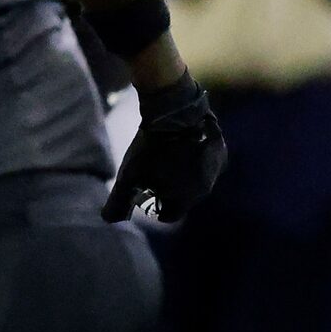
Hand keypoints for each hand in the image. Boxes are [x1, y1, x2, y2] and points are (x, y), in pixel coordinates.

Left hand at [104, 70, 227, 222]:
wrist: (176, 111)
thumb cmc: (150, 148)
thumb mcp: (128, 176)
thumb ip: (118, 202)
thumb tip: (109, 220)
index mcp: (186, 199)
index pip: (169, 214)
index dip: (153, 206)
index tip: (145, 193)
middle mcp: (206, 189)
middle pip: (184, 198)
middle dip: (169, 191)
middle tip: (153, 173)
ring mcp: (216, 169)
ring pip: (196, 180)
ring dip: (183, 175)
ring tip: (167, 158)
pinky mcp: (222, 151)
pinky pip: (206, 163)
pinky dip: (194, 159)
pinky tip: (181, 146)